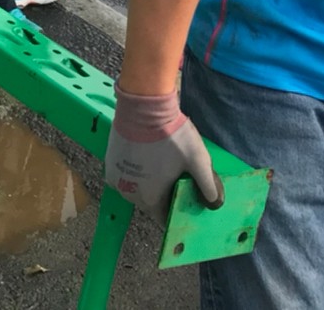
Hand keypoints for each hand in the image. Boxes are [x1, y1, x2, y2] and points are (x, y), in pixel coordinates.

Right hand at [105, 84, 222, 224]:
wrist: (144, 105)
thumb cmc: (172, 135)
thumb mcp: (198, 160)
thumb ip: (208, 185)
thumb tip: (213, 204)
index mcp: (150, 198)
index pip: (164, 217)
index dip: (176, 210)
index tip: (184, 198)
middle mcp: (130, 193)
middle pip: (150, 202)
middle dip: (163, 194)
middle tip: (174, 175)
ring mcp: (116, 177)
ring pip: (136, 188)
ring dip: (147, 182)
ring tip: (160, 164)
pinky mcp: (110, 161)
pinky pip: (125, 175)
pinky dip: (135, 171)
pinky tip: (145, 156)